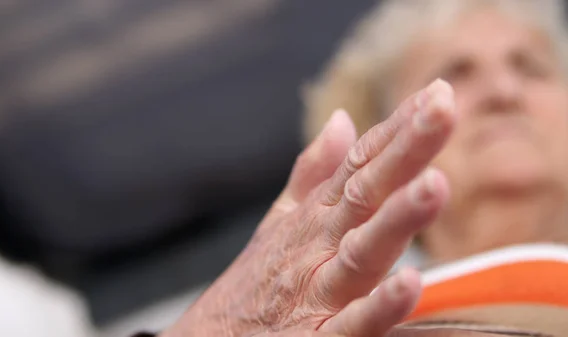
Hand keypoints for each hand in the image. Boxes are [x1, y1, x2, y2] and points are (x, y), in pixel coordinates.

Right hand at [162, 79, 455, 336]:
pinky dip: (378, 305)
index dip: (398, 130)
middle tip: (442, 109)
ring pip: (362, 251)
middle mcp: (318, 246)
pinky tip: (410, 283)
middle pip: (365, 193)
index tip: (437, 94)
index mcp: (316, 217)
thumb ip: (313, 172)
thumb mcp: (280, 220)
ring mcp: (317, 293)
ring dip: (396, 218)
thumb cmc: (256, 282)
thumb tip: (342, 119)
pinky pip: (351, 323)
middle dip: (405, 152)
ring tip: (434, 184)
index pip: (360, 164)